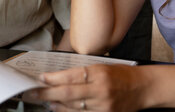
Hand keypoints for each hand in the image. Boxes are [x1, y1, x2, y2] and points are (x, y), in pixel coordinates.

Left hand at [26, 64, 147, 111]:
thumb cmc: (122, 74)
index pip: (71, 76)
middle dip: (46, 94)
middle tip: (31, 93)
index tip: (40, 78)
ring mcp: (103, 106)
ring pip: (72, 108)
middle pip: (68, 93)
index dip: (53, 78)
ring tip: (43, 101)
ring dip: (55, 105)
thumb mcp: (103, 66)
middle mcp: (101, 90)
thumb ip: (83, 72)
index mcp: (99, 72)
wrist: (144, 88)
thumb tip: (58, 77)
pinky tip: (58, 108)